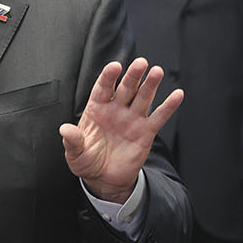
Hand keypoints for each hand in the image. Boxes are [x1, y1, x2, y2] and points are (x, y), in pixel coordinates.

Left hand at [60, 58, 181, 202]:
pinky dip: (168, 106)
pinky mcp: (146, 132)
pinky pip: (158, 117)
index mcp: (97, 109)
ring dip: (150, 84)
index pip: (103, 88)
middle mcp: (116, 110)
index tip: (115, 66)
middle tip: (141, 63)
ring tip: (157, 72)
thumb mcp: (75, 152)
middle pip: (126, 88)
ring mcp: (132, 119)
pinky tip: (177, 95)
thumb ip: (72, 140)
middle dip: (133, 76)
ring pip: (143, 97)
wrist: (104, 179)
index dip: (108, 77)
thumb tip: (64, 129)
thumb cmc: (87, 161)